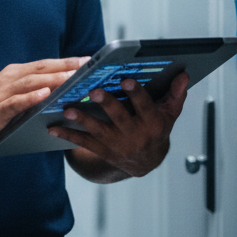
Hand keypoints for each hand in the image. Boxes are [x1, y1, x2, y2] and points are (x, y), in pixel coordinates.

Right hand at [0, 57, 89, 154]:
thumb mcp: (9, 100)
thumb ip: (28, 94)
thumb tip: (56, 93)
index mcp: (12, 75)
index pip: (44, 65)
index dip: (66, 61)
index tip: (87, 59)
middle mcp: (7, 79)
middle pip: (41, 69)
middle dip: (65, 66)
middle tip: (88, 64)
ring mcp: (0, 94)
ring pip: (31, 83)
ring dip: (53, 79)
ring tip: (73, 77)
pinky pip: (14, 102)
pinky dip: (30, 98)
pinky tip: (44, 95)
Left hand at [48, 72, 189, 177]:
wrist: (145, 162)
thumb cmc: (157, 129)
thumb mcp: (169, 113)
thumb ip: (175, 94)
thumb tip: (184, 75)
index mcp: (153, 123)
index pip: (145, 106)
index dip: (136, 93)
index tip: (125, 80)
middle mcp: (135, 135)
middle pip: (120, 118)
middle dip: (107, 104)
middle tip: (94, 91)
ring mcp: (117, 144)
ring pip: (99, 131)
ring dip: (83, 120)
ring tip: (69, 109)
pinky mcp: (102, 151)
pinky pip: (84, 142)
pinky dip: (68, 135)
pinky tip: (53, 127)